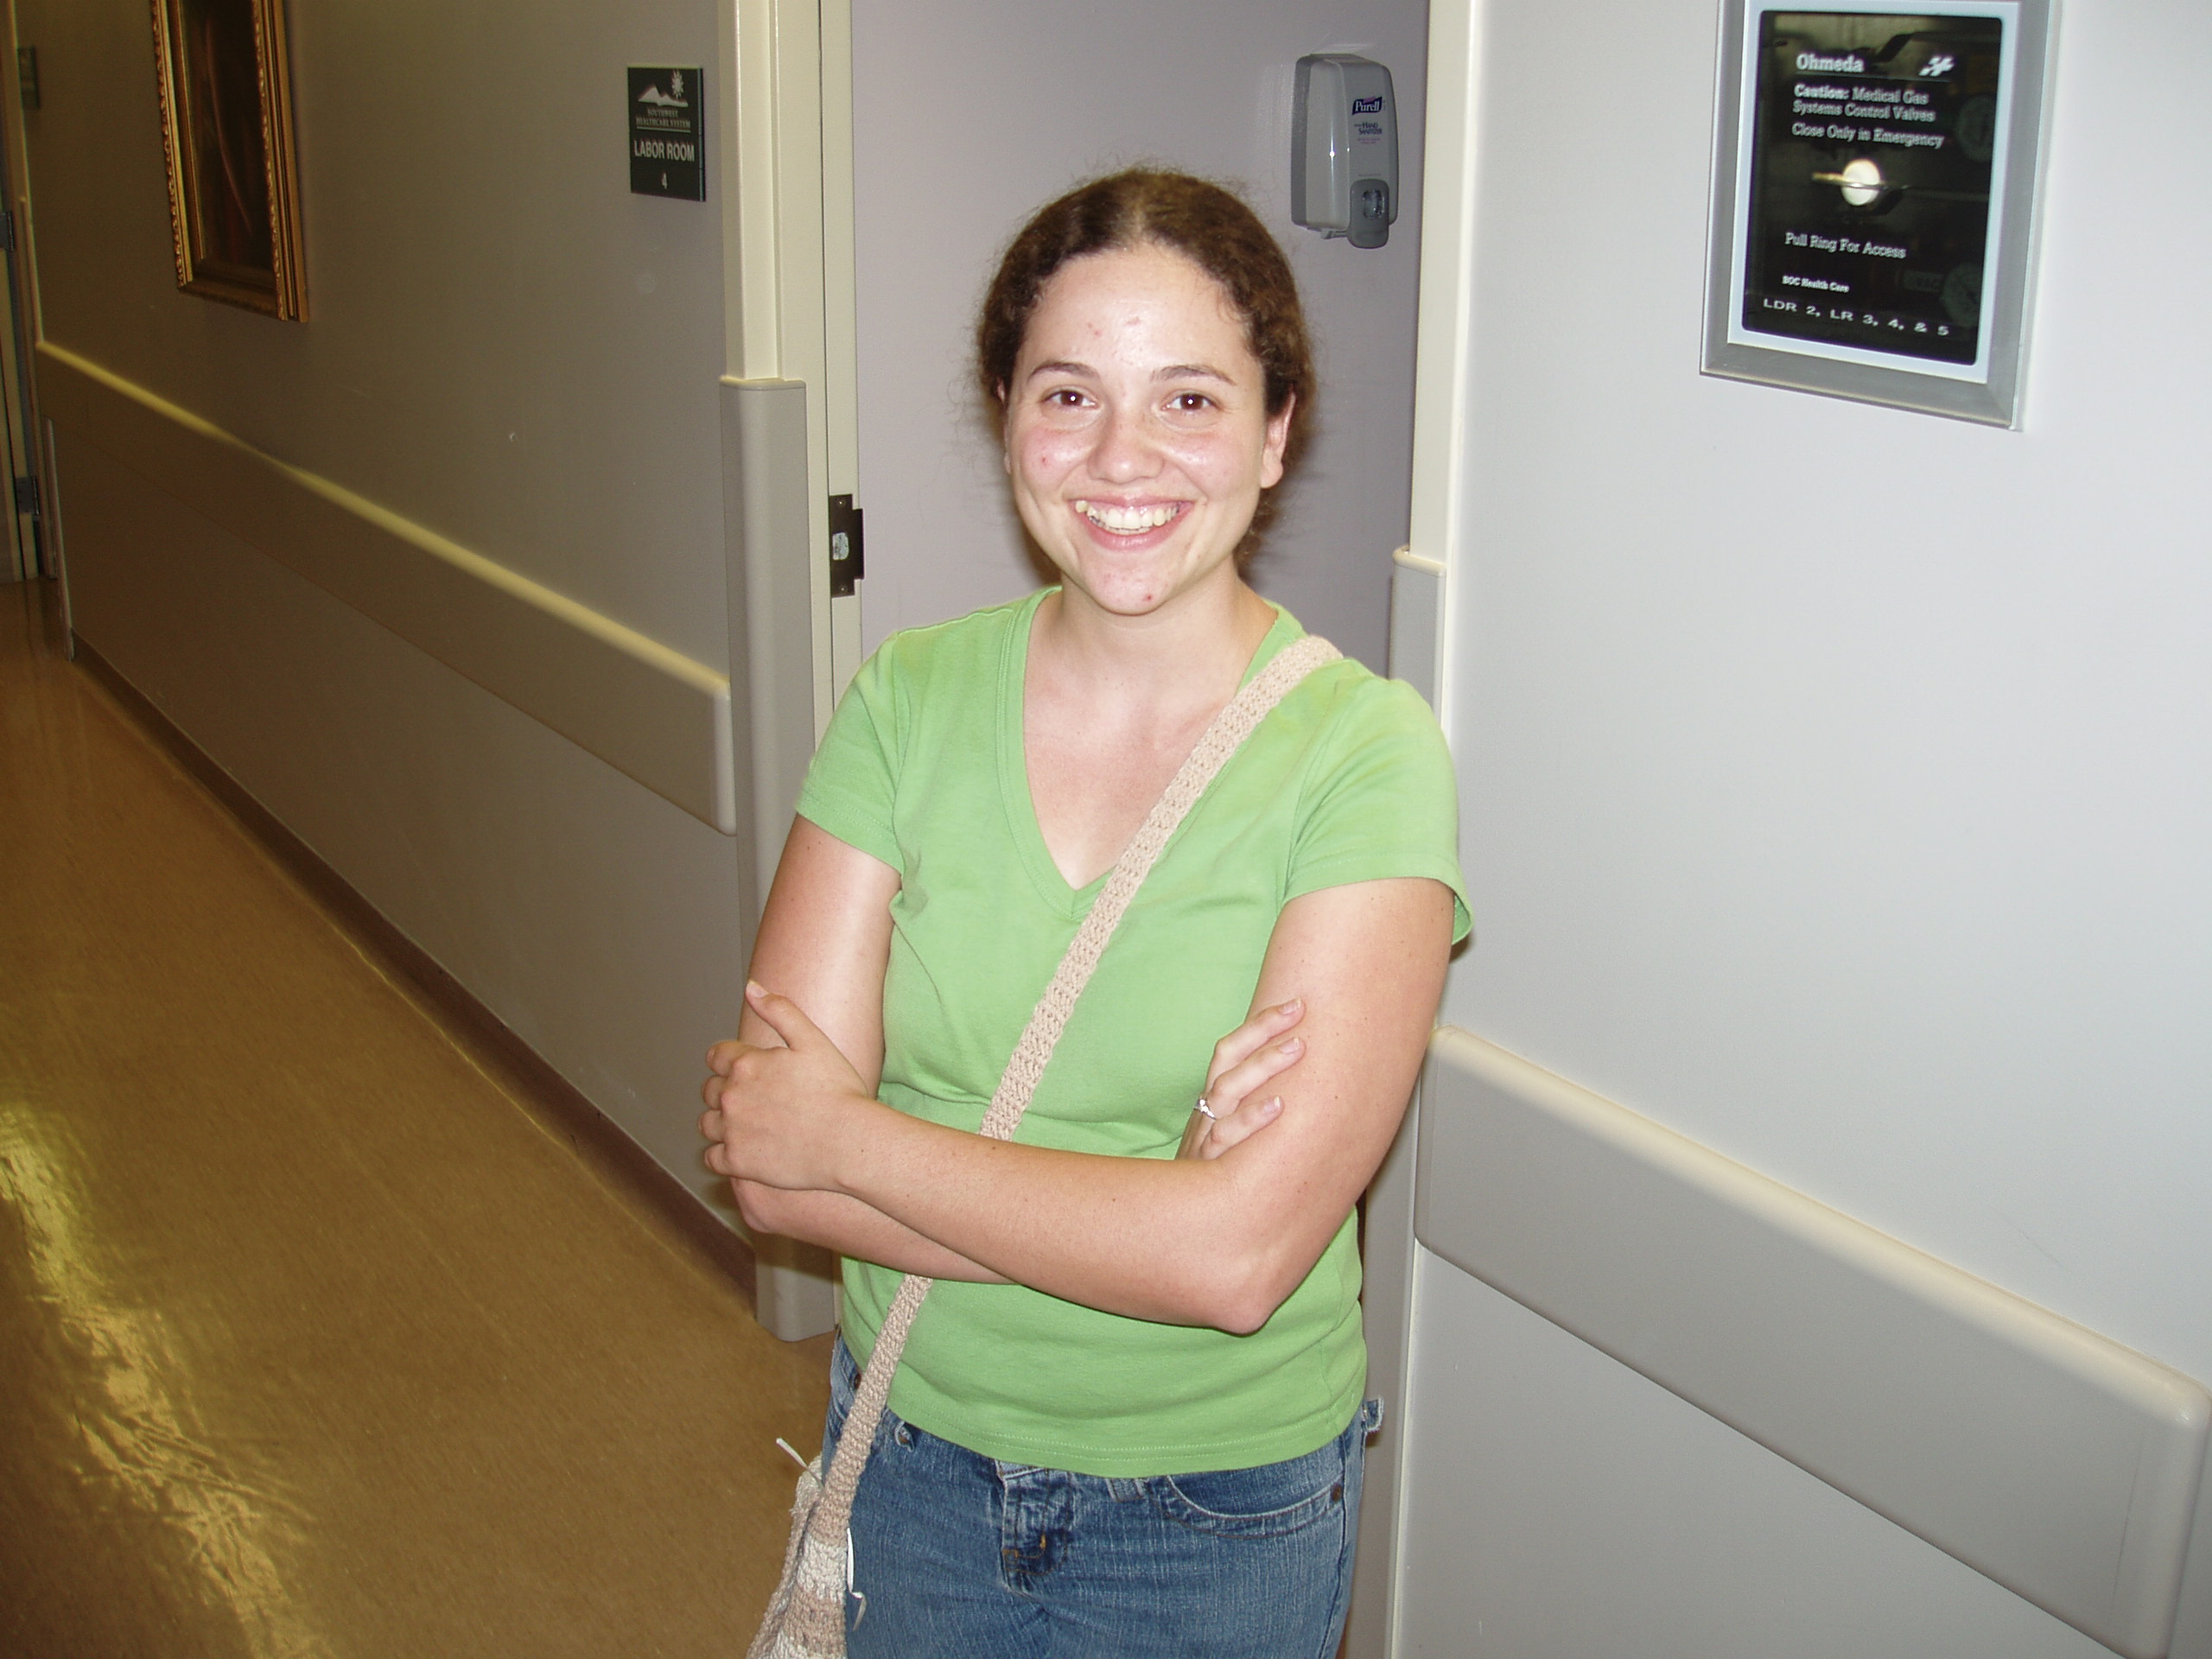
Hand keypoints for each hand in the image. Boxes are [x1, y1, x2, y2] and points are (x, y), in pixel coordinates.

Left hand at [699, 981, 873, 1191]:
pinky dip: (723, 1154)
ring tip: (745, 1125)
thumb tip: (751, 987)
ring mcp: (732, 1131)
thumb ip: (779, 1010)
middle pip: (709, 1090)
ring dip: (719, 1122)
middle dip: (723, 1090)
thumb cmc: (837, 1091)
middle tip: (751, 1098)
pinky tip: (744, 1151)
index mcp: (746, 1064)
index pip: (716, 1057)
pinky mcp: (738, 1163)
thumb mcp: (813, 1040)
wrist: (848, 1141)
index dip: (728, 1060)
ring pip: (707, 1124)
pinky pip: (713, 1158)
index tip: (742, 1069)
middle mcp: (731, 1096)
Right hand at [1177, 999, 1304, 1159]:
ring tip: (1297, 1049)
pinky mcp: (1207, 1163)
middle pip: (1229, 1062)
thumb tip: (1299, 1084)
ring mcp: (1204, 1135)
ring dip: (1263, 1067)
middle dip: (1265, 1035)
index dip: (1259, 1025)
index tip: (1296, 1005)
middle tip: (1300, 1017)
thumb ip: (1251, 1109)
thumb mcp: (1227, 1134)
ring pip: (1227, 1091)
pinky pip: (1227, 1137)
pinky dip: (1251, 1119)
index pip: (1229, 1049)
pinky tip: (1279, 1107)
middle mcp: (1206, 1110)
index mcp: (1210, 1098)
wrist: (1177, 1218)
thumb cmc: (1214, 1172)